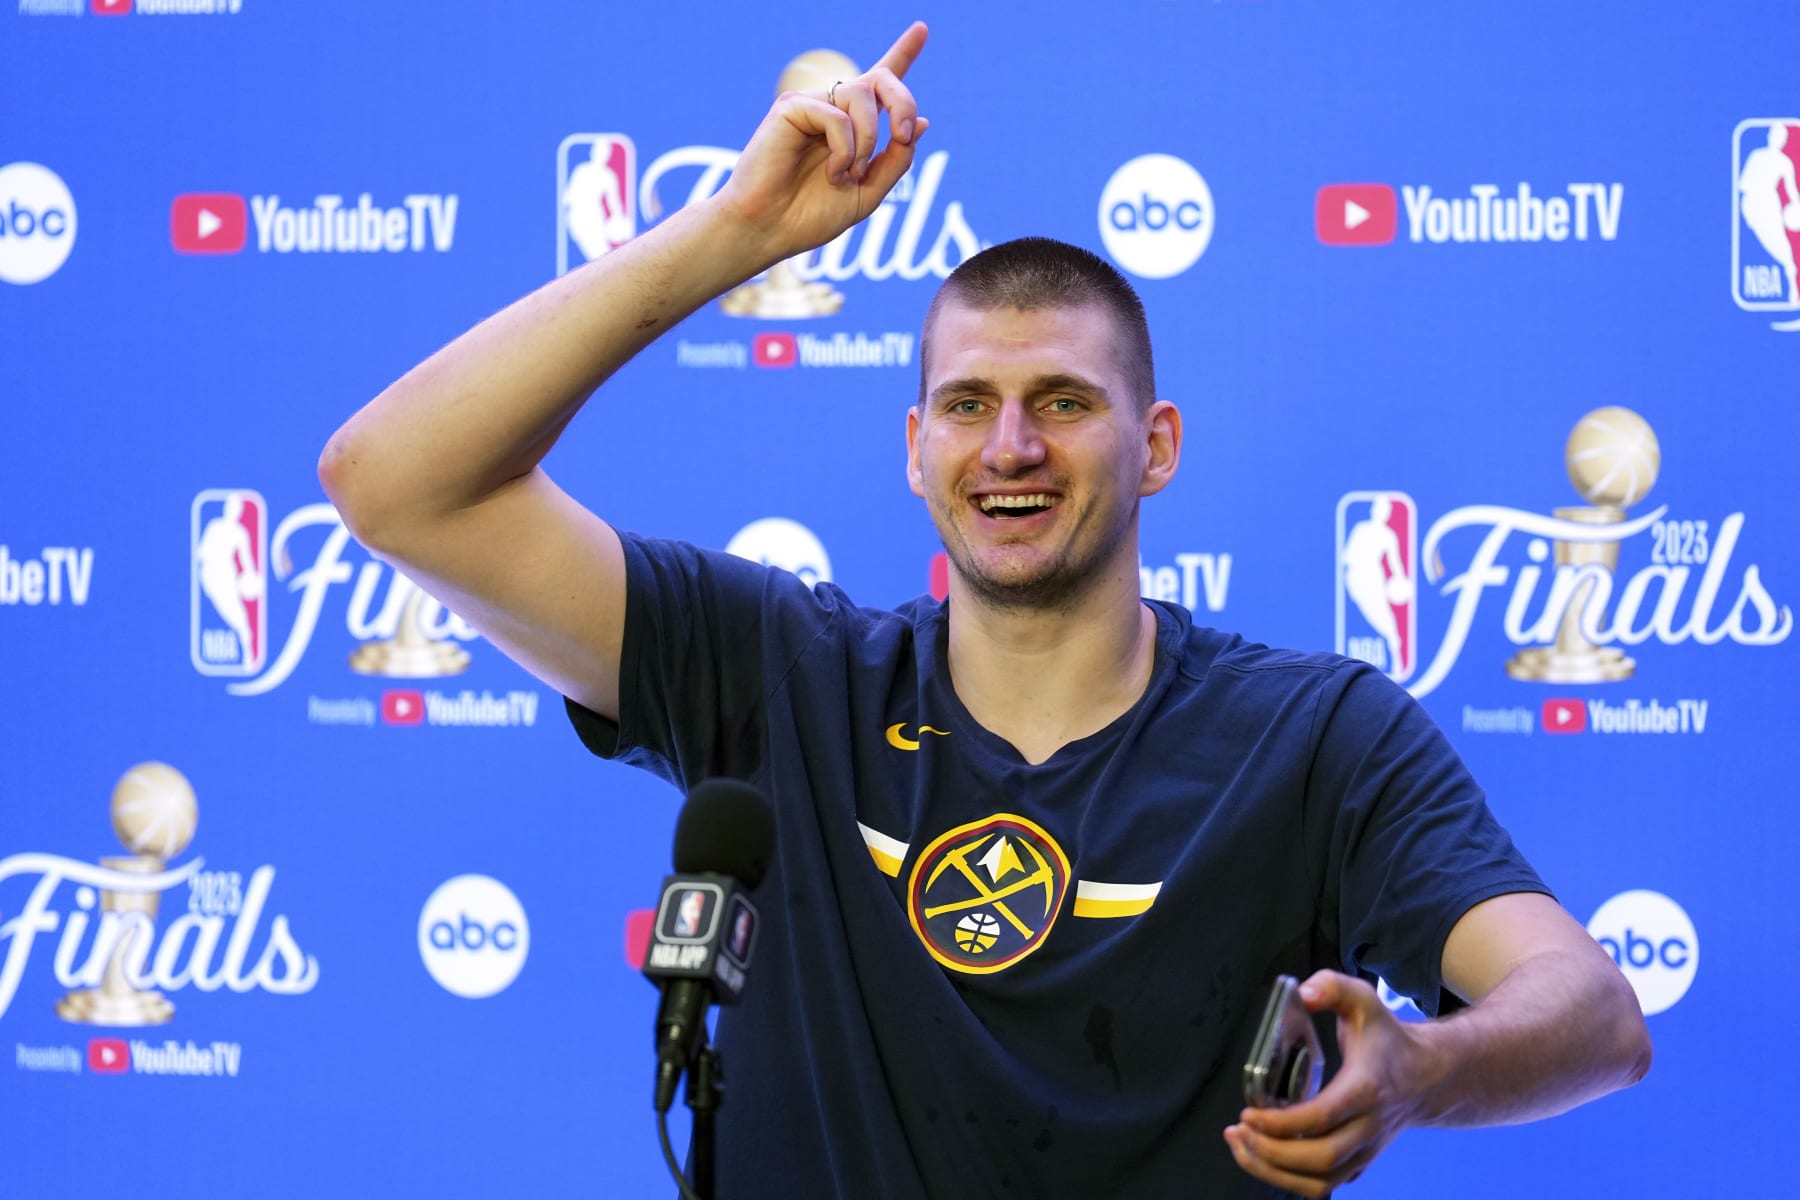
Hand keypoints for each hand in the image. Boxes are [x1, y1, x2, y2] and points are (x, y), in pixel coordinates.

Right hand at [713, 22, 930, 263]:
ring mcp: (811, 105)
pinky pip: (836, 115)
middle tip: (901, 136)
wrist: (770, 230)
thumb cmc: (811, 216)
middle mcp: (833, 110)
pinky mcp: (791, 107)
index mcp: (853, 128)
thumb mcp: (869, 193)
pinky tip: (832, 172)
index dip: (903, 54)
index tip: (922, 28)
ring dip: (867, 140)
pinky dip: (844, 149)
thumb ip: (896, 161)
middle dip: (903, 103)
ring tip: (848, 174)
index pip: (881, 86)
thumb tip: (921, 122)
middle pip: (881, 81)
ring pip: (861, 96)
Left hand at [1224, 971, 1433, 1196]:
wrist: (1426, 1078)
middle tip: (1238, 1130)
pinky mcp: (1357, 1163)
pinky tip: (1261, 1156)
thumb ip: (1334, 986)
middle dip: (1271, 1152)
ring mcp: (1364, 1151)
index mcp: (1366, 1090)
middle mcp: (1368, 1128)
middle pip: (1319, 1159)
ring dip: (1274, 1173)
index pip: (1321, 1118)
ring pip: (1320, 1182)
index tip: (1249, 1112)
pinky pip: (1322, 1185)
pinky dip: (1288, 1180)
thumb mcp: (1364, 1001)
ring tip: (1241, 1145)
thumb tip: (1304, 992)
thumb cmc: (1387, 1040)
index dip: (1281, 1123)